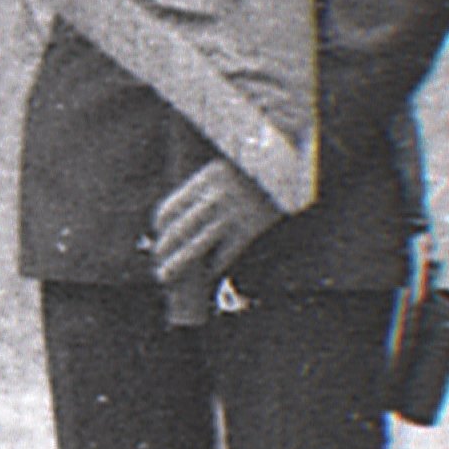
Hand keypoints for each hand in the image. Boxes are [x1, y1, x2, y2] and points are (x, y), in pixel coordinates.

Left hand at [146, 158, 276, 298]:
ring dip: (177, 266)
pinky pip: (223, 254)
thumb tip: (189, 219)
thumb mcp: (227, 171)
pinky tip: (209, 273)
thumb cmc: (258, 172)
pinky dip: (213, 266)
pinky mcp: (248, 230)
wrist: (291, 171)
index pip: (171, 207)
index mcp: (205, 179)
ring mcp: (231, 214)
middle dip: (163, 252)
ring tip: (166, 277)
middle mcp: (214, 197)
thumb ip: (207, 190)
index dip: (161, 227)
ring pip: (195, 247)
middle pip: (178, 231)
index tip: (159, 238)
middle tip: (157, 267)